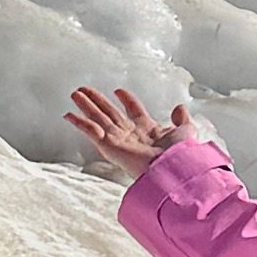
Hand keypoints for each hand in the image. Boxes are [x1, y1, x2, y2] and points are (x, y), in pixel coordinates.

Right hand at [66, 82, 199, 183]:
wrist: (172, 167)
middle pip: (109, 113)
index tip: (118, 90)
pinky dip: (79, 123)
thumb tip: (179, 107)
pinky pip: (91, 132)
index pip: (133, 110)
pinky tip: (69, 115)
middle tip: (84, 90)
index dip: (126, 100)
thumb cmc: (180, 154)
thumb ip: (182, 119)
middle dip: (97, 101)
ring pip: (98, 118)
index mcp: (147, 130)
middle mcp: (130, 134)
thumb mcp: (186, 131)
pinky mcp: (109, 146)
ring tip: (74, 94)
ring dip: (85, 106)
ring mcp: (118, 140)